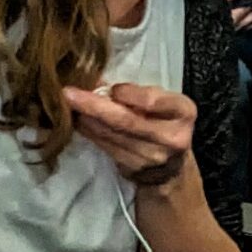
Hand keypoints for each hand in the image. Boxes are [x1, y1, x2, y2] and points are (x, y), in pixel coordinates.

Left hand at [67, 81, 196, 187]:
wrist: (172, 166)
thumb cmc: (165, 123)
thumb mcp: (165, 103)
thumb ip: (140, 94)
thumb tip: (99, 83)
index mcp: (182, 112)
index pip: (152, 101)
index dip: (128, 93)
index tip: (112, 88)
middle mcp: (171, 137)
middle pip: (126, 121)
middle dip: (94, 106)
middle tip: (69, 93)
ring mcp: (152, 156)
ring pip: (112, 135)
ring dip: (87, 119)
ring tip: (69, 105)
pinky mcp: (134, 168)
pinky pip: (106, 146)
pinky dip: (90, 132)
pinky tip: (80, 121)